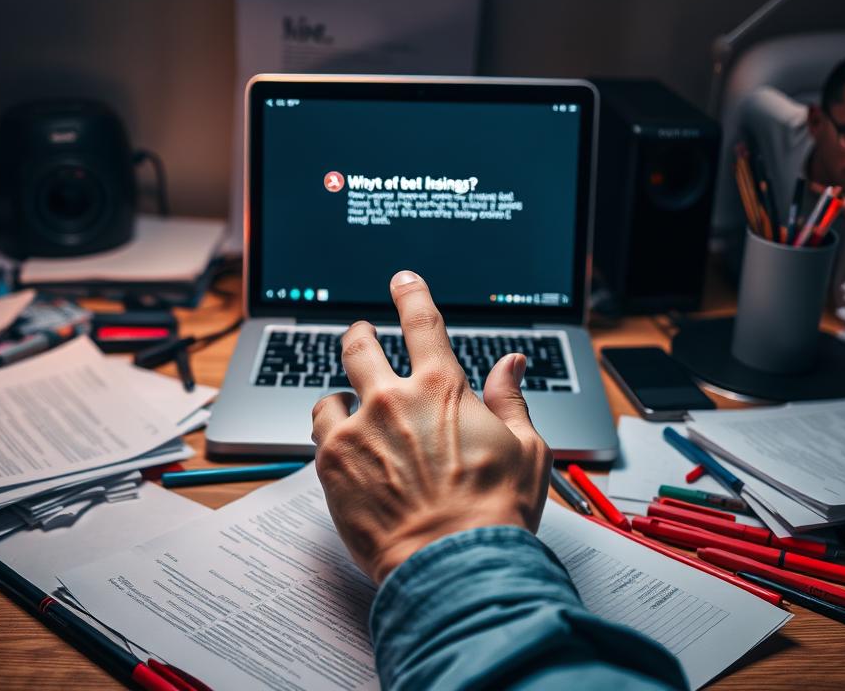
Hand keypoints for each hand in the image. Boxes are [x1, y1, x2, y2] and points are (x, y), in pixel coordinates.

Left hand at [311, 270, 551, 583]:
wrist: (454, 564)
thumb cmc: (494, 513)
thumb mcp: (526, 449)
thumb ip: (511, 399)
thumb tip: (511, 364)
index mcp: (443, 389)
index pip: (422, 323)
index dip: (411, 294)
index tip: (403, 281)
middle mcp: (393, 400)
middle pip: (360, 345)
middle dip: (359, 334)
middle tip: (361, 336)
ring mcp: (357, 430)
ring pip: (332, 388)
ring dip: (341, 391)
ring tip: (347, 405)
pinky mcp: (331, 463)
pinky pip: (318, 428)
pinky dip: (328, 429)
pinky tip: (340, 443)